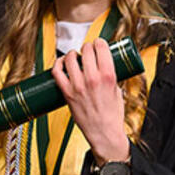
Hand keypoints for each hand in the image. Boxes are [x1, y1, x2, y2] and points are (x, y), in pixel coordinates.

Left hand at [51, 38, 129, 164]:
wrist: (104, 133)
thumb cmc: (112, 114)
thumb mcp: (117, 90)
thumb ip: (110, 77)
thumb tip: (103, 66)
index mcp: (108, 76)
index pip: (101, 47)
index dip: (99, 42)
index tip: (98, 43)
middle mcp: (92, 78)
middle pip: (86, 50)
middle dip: (87, 47)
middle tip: (88, 50)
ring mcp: (78, 86)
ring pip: (71, 59)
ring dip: (73, 53)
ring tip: (75, 55)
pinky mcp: (67, 93)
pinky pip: (57, 72)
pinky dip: (58, 64)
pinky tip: (62, 62)